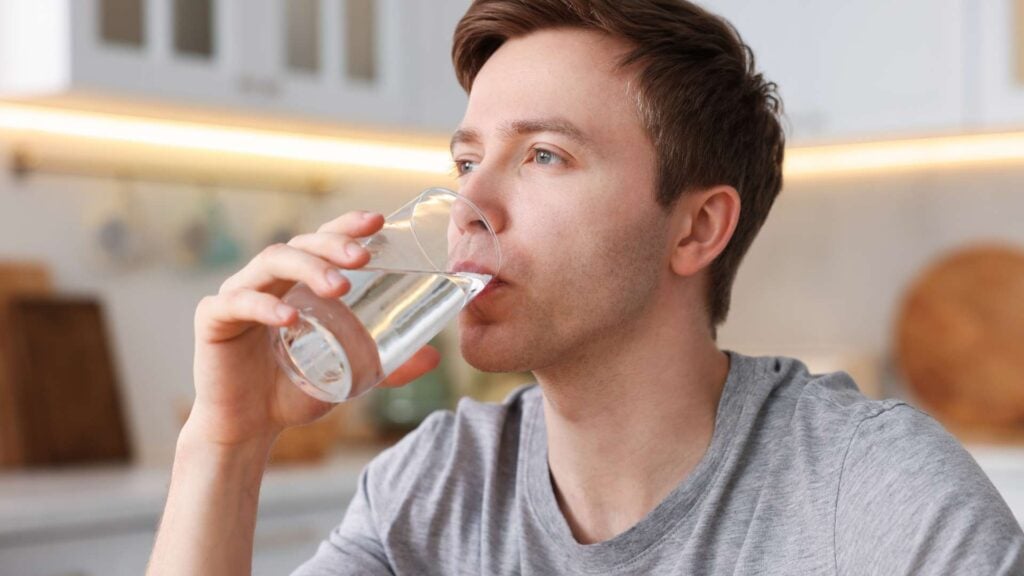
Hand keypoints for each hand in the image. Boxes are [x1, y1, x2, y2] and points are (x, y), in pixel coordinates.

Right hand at [186, 211, 440, 447]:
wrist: (249, 430)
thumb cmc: (294, 393)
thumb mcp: (349, 375)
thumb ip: (388, 365)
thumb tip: (434, 358)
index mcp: (297, 284)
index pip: (321, 242)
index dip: (346, 226)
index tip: (377, 221)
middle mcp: (267, 280)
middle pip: (299, 245)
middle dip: (333, 245)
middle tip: (364, 257)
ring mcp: (238, 295)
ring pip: (271, 262)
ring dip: (308, 269)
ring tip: (340, 288)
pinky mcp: (213, 320)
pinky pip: (237, 302)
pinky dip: (264, 305)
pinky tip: (289, 317)